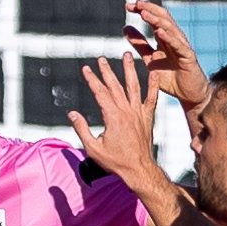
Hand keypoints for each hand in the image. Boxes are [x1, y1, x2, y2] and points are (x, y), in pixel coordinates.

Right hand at [69, 53, 177, 193]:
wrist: (139, 169)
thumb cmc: (115, 161)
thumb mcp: (93, 148)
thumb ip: (82, 129)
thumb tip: (72, 114)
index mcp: (113, 117)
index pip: (100, 93)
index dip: (92, 80)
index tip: (86, 69)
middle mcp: (127, 111)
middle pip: (115, 86)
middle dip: (107, 71)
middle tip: (101, 59)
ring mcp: (139, 113)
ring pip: (134, 86)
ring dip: (129, 69)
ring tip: (127, 55)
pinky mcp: (148, 117)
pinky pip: (152, 98)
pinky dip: (153, 85)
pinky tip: (154, 73)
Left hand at [128, 0, 210, 112]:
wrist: (188, 95)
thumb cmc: (171, 78)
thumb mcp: (150, 60)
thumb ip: (140, 45)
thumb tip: (125, 28)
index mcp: (165, 39)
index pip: (153, 19)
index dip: (142, 11)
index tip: (128, 5)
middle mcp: (174, 39)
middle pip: (162, 19)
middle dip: (149, 9)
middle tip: (135, 3)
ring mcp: (182, 47)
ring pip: (170, 29)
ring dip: (157, 20)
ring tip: (144, 13)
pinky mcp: (188, 57)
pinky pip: (179, 46)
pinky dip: (169, 38)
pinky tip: (160, 32)